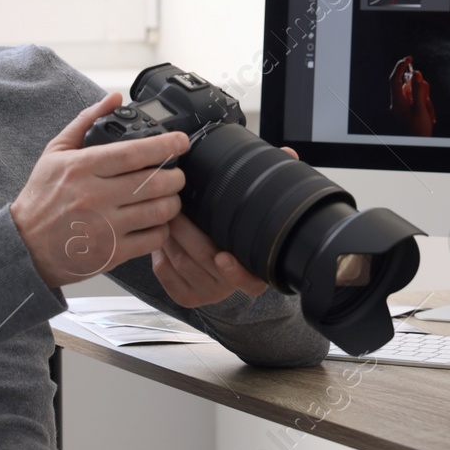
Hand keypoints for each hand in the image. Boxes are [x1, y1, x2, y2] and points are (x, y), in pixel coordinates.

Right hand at [10, 93, 188, 288]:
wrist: (25, 246)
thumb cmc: (41, 197)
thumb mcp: (56, 152)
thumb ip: (86, 121)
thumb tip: (114, 97)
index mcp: (82, 168)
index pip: (133, 153)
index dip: (165, 145)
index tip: (181, 141)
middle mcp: (94, 196)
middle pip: (154, 182)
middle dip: (176, 176)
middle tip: (176, 173)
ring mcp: (104, 227)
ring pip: (159, 211)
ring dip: (173, 202)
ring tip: (169, 197)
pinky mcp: (111, 253)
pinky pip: (152, 239)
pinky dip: (163, 229)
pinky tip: (157, 222)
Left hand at [150, 146, 297, 306]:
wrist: (221, 272)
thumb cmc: (238, 237)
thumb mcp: (255, 214)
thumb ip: (272, 185)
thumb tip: (288, 154)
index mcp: (253, 272)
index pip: (251, 282)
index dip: (237, 271)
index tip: (224, 257)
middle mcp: (229, 287)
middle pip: (205, 261)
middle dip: (188, 232)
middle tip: (176, 207)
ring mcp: (205, 293)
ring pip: (181, 263)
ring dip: (172, 236)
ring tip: (166, 213)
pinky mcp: (183, 295)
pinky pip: (165, 272)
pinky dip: (161, 251)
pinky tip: (162, 233)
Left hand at [389, 56, 435, 135]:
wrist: (419, 146)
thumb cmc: (418, 130)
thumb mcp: (421, 109)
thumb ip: (418, 90)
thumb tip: (416, 73)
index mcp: (397, 102)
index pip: (395, 79)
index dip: (401, 66)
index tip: (409, 57)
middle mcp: (398, 103)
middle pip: (409, 85)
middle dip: (421, 89)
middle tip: (426, 101)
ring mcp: (404, 107)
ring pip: (416, 93)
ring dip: (425, 101)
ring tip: (429, 115)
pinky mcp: (409, 111)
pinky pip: (419, 102)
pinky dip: (426, 106)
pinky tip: (429, 117)